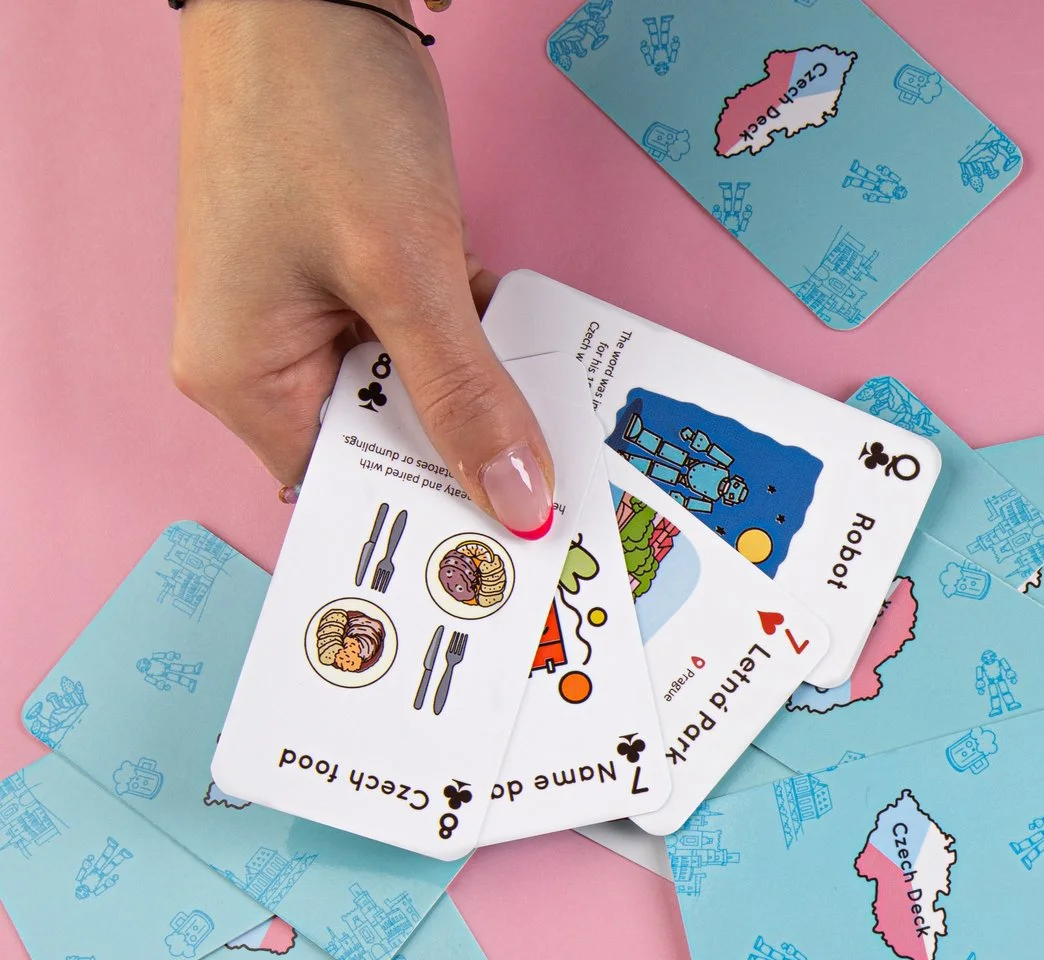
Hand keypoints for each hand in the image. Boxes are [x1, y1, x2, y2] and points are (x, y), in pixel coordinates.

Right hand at [171, 0, 553, 534]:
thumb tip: (515, 500)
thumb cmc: (318, 108)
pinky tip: (516, 317)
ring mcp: (306, 312)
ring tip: (551, 387)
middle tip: (565, 463)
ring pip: (419, 386)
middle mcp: (264, 357)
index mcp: (244, 380)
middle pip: (392, 442)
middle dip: (473, 439)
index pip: (353, 491)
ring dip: (483, 377)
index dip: (439, 514)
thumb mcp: (405, 271)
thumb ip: (464, 396)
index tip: (528, 533)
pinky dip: (473, 325)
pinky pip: (423, 331)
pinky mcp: (349, 270)